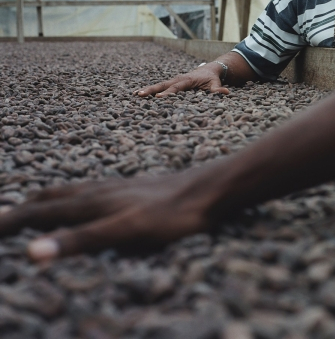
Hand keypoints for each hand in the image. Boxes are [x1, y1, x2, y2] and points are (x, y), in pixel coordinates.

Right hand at [0, 168, 217, 259]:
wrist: (207, 191)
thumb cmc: (171, 213)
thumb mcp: (126, 232)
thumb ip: (82, 240)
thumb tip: (33, 253)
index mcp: (91, 201)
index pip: (38, 211)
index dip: (9, 222)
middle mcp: (99, 190)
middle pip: (50, 197)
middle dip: (22, 209)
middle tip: (1, 221)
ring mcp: (116, 187)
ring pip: (71, 192)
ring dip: (45, 201)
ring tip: (33, 208)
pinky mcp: (132, 190)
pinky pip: (91, 191)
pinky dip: (71, 199)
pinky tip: (85, 204)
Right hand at [137, 63, 228, 96]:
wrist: (210, 69)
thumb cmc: (212, 78)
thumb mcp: (216, 83)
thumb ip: (218, 89)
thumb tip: (226, 93)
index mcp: (187, 80)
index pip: (176, 88)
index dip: (168, 93)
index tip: (158, 98)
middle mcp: (178, 79)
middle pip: (163, 85)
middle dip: (151, 90)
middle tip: (139, 95)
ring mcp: (173, 80)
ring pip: (159, 85)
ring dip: (147, 90)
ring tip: (135, 95)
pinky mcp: (171, 82)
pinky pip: (160, 86)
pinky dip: (149, 90)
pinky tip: (137, 95)